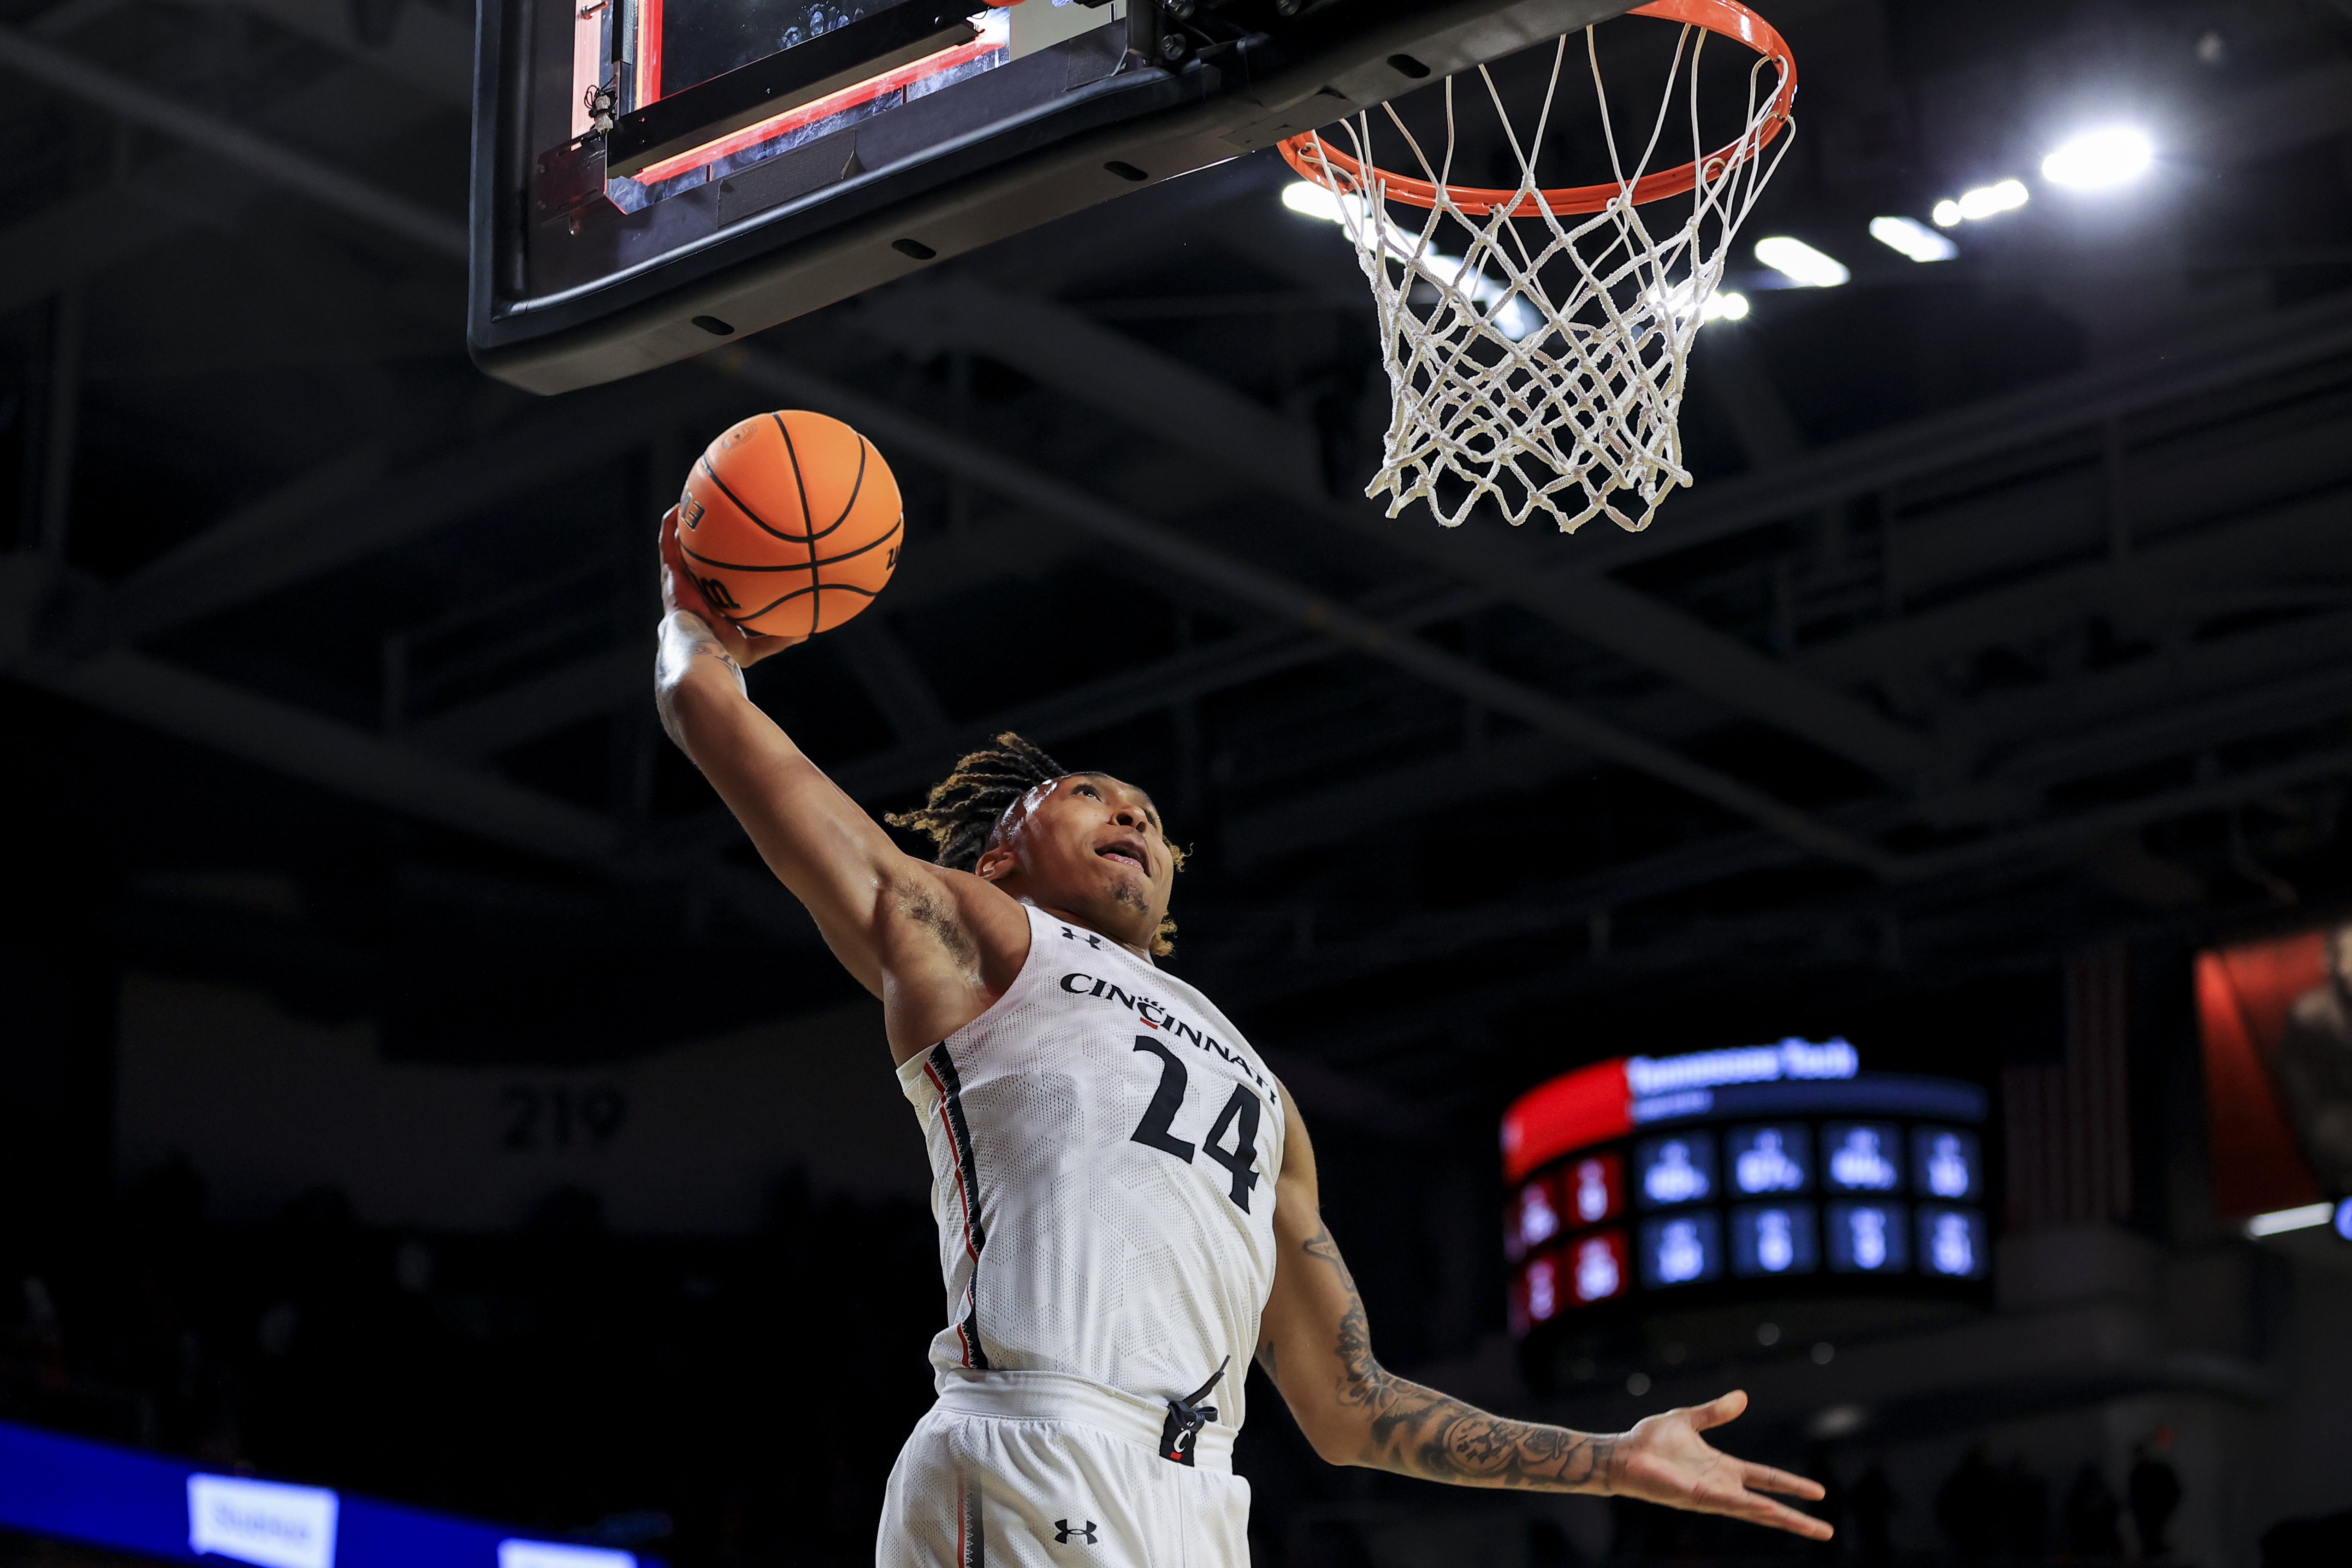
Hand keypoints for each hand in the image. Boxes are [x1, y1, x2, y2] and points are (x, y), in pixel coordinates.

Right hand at [658, 505, 801, 666]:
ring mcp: (679, 579)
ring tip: (694, 502)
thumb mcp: (755, 646)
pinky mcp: (669, 572)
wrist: (699, 648)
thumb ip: (778, 638)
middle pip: (697, 558)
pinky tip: (680, 506)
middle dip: (703, 540)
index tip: (737, 550)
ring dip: (684, 525)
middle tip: (717, 518)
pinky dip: (671, 524)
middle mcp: (692, 588)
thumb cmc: (723, 650)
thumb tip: (806, 632)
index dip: (720, 566)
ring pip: (679, 546)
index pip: (714, 580)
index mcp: (708, 603)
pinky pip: (667, 542)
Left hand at [1609, 1390, 1830, 1539]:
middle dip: (1797, 1519)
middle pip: (1767, 1504)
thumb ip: (1715, 1412)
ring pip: (1752, 1510)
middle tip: (1827, 1531)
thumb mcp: (1688, 1420)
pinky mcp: (1693, 1497)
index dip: (1791, 1485)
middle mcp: (1721, 1486)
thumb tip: (1742, 1397)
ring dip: (1780, 1518)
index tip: (1819, 1493)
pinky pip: (1726, 1504)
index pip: (1766, 1478)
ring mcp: (1709, 1495)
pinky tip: (1767, 1511)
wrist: (1622, 1453)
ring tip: (1809, 1527)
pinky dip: (1748, 1507)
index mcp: (1723, 1468)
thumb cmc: (1650, 1440)